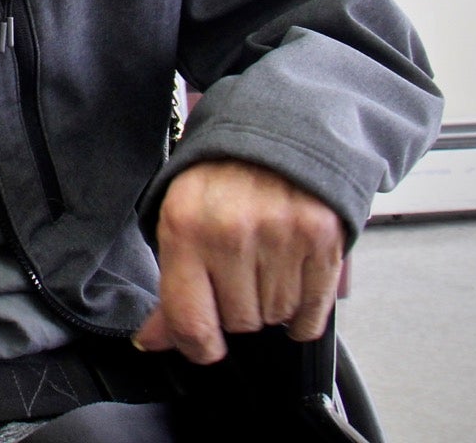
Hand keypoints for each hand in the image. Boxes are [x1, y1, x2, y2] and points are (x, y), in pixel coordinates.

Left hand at [134, 158, 344, 364]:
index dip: (197, 345)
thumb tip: (153, 341)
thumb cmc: (220, 178)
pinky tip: (293, 280)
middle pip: (239, 322)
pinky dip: (304, 310)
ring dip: (271, 302)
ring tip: (265, 260)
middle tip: (237, 268)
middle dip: (237, 306)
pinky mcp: (322, 237)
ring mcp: (280, 234)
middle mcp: (231, 231)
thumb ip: (170, 286)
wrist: (277, 130)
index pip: (190, 321)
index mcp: (184, 226)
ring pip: (276, 316)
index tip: (203, 343)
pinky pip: (313, 310)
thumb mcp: (180, 219)